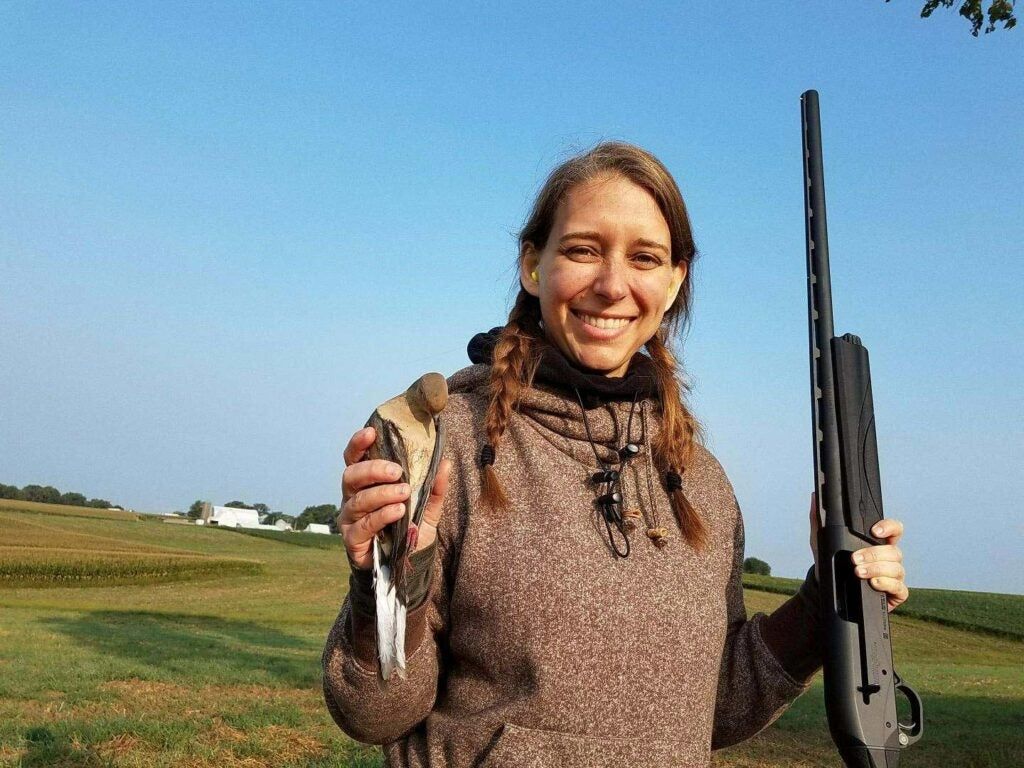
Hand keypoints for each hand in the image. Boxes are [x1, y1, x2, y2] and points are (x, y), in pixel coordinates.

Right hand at [338, 426, 450, 570]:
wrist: (407, 564)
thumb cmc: (410, 528)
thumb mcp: (428, 507)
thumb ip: (435, 487)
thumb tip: (446, 462)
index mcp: (366, 483)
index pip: (354, 458)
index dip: (359, 444)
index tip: (371, 432)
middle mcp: (353, 498)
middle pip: (351, 476)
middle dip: (373, 470)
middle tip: (397, 471)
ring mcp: (350, 519)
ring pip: (358, 500)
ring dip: (383, 494)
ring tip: (404, 492)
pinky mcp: (353, 540)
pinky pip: (364, 525)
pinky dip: (382, 516)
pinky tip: (399, 511)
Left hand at [809, 492, 908, 612]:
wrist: (828, 590)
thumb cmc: (831, 562)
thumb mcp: (822, 541)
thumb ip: (819, 519)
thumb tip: (814, 497)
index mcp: (877, 542)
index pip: (894, 529)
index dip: (889, 527)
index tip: (874, 531)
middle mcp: (889, 558)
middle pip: (894, 551)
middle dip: (873, 554)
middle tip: (854, 558)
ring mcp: (894, 575)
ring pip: (896, 568)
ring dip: (877, 569)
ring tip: (857, 571)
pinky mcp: (895, 593)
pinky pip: (899, 588)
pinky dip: (886, 584)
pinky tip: (873, 583)